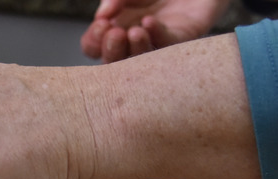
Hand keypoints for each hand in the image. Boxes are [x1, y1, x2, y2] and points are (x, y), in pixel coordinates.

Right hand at [81, 0, 229, 62]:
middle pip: (114, 63)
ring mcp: (158, 40)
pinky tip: (149, 22)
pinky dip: (156, 36)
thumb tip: (102, 16)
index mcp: (116, 26)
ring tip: (134, 32)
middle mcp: (134, 38)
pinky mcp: (184, 36)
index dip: (93, 41)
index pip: (95, 47)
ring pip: (141, 62)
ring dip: (134, 50)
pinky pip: (168, 45)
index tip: (102, 24)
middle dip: (111, 51)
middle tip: (115, 34)